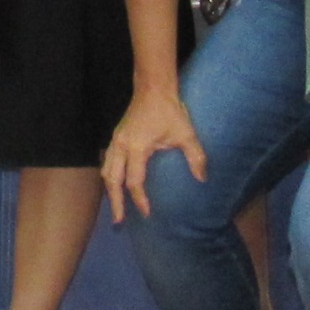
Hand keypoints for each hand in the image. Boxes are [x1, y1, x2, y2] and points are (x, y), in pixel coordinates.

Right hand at [99, 83, 205, 219]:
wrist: (153, 87)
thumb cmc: (170, 110)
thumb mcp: (186, 134)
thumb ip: (195, 157)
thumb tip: (202, 179)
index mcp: (136, 148)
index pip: (134, 182)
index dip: (140, 200)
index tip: (147, 213)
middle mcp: (121, 147)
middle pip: (112, 181)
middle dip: (115, 202)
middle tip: (118, 221)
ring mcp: (116, 141)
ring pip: (106, 171)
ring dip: (110, 190)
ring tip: (116, 207)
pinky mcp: (116, 136)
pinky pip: (108, 161)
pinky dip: (110, 176)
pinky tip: (115, 184)